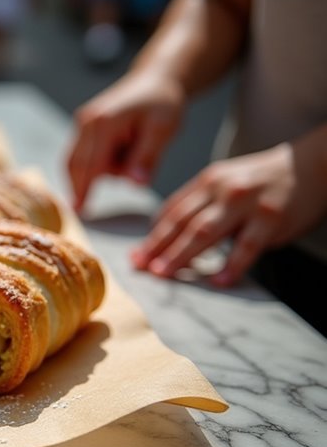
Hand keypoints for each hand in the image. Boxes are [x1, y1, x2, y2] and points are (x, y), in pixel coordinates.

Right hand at [67, 72, 186, 210]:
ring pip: (79, 163)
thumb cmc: (161, 103)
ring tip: (133, 150)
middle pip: (77, 165)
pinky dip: (98, 164)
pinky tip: (121, 153)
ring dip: (101, 171)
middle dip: (90, 183)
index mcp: (103, 121)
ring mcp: (81, 124)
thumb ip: (147, 157)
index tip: (79, 211)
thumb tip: (135, 184)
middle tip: (103, 193)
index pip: (91, 164)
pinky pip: (82, 156)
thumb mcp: (163, 129)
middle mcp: (86, 121)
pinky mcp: (82, 128)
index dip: (84, 190)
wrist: (155, 80)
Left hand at [131, 142, 326, 285]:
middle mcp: (222, 190)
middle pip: (182, 222)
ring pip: (205, 232)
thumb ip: (198, 205)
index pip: (172, 211)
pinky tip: (218, 281)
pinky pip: (247, 246)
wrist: (311, 165)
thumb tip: (165, 236)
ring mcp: (246, 203)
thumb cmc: (262, 181)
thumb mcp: (225, 182)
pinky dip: (231, 265)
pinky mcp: (270, 218)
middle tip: (141, 267)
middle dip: (158, 246)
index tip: (136, 256)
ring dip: (181, 255)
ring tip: (164, 274)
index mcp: (207, 181)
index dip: (153, 235)